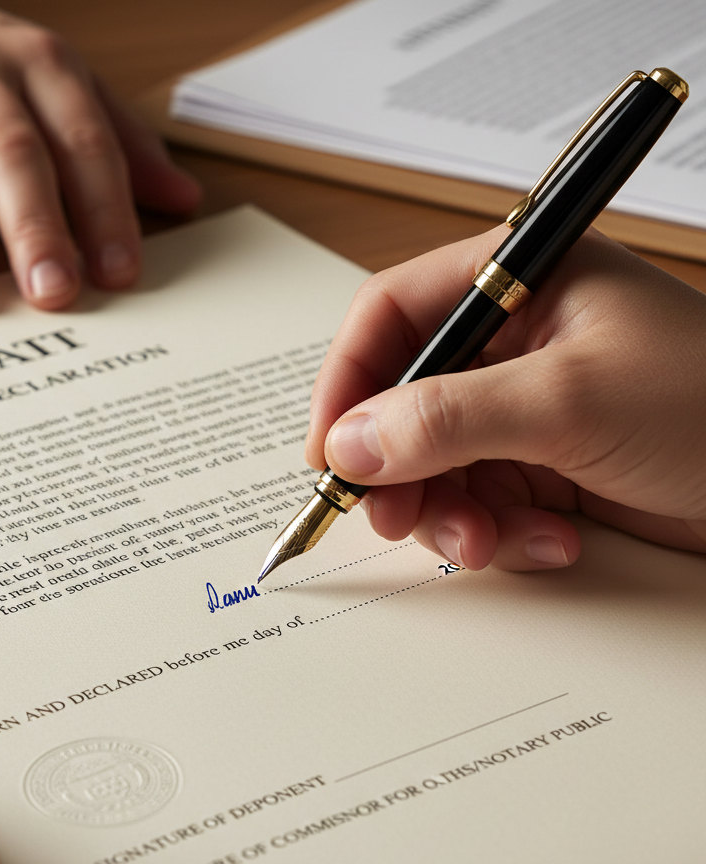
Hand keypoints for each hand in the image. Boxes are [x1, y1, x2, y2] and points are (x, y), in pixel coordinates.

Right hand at [305, 227, 705, 570]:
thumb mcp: (568, 403)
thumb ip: (447, 419)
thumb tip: (350, 444)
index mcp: (518, 285)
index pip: (392, 318)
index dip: (347, 383)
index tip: (329, 452)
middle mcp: (512, 345)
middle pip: (401, 403)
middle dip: (397, 471)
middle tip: (395, 519)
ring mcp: (525, 410)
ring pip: (435, 466)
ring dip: (451, 516)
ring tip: (487, 544)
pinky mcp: (543, 467)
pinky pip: (481, 503)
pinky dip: (500, 535)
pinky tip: (552, 543)